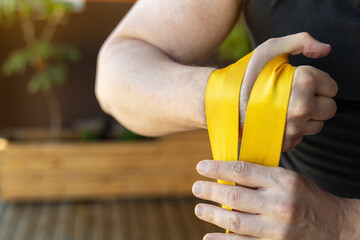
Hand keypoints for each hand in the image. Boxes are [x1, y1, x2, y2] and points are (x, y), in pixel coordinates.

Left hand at [192, 160, 355, 239]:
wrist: (332, 226)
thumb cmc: (305, 197)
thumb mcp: (287, 178)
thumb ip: (260, 176)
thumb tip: (226, 173)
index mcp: (282, 181)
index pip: (242, 171)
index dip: (217, 168)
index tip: (201, 167)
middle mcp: (279, 204)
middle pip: (235, 197)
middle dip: (210, 192)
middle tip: (196, 188)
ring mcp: (276, 229)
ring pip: (235, 221)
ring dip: (212, 215)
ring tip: (199, 208)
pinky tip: (208, 237)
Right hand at [240, 32, 337, 150]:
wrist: (222, 102)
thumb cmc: (246, 75)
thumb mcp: (270, 48)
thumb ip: (301, 41)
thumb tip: (324, 50)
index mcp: (303, 82)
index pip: (332, 87)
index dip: (317, 82)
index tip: (299, 81)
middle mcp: (301, 107)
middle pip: (329, 108)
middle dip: (316, 100)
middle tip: (295, 95)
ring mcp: (292, 128)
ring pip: (317, 124)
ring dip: (306, 116)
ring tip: (284, 107)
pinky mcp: (284, 143)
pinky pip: (301, 137)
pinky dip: (292, 130)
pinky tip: (276, 120)